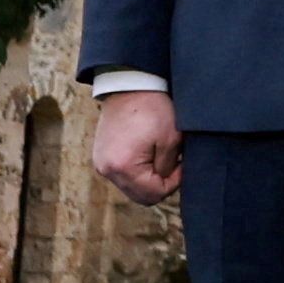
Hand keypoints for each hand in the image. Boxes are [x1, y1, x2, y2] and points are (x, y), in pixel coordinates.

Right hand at [89, 91, 182, 207]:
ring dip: (149, 178)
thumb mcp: (171, 140)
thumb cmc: (153, 110)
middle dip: (161, 184)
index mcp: (123, 167)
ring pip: (131, 186)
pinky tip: (148, 154)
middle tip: (175, 164)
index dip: (173, 183)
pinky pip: (122, 174)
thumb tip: (166, 180)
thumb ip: (168, 168)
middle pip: (140, 195)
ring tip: (161, 156)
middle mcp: (106, 169)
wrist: (129, 87)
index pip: (153, 194)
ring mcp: (100, 163)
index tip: (182, 165)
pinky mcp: (100, 156)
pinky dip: (137, 170)